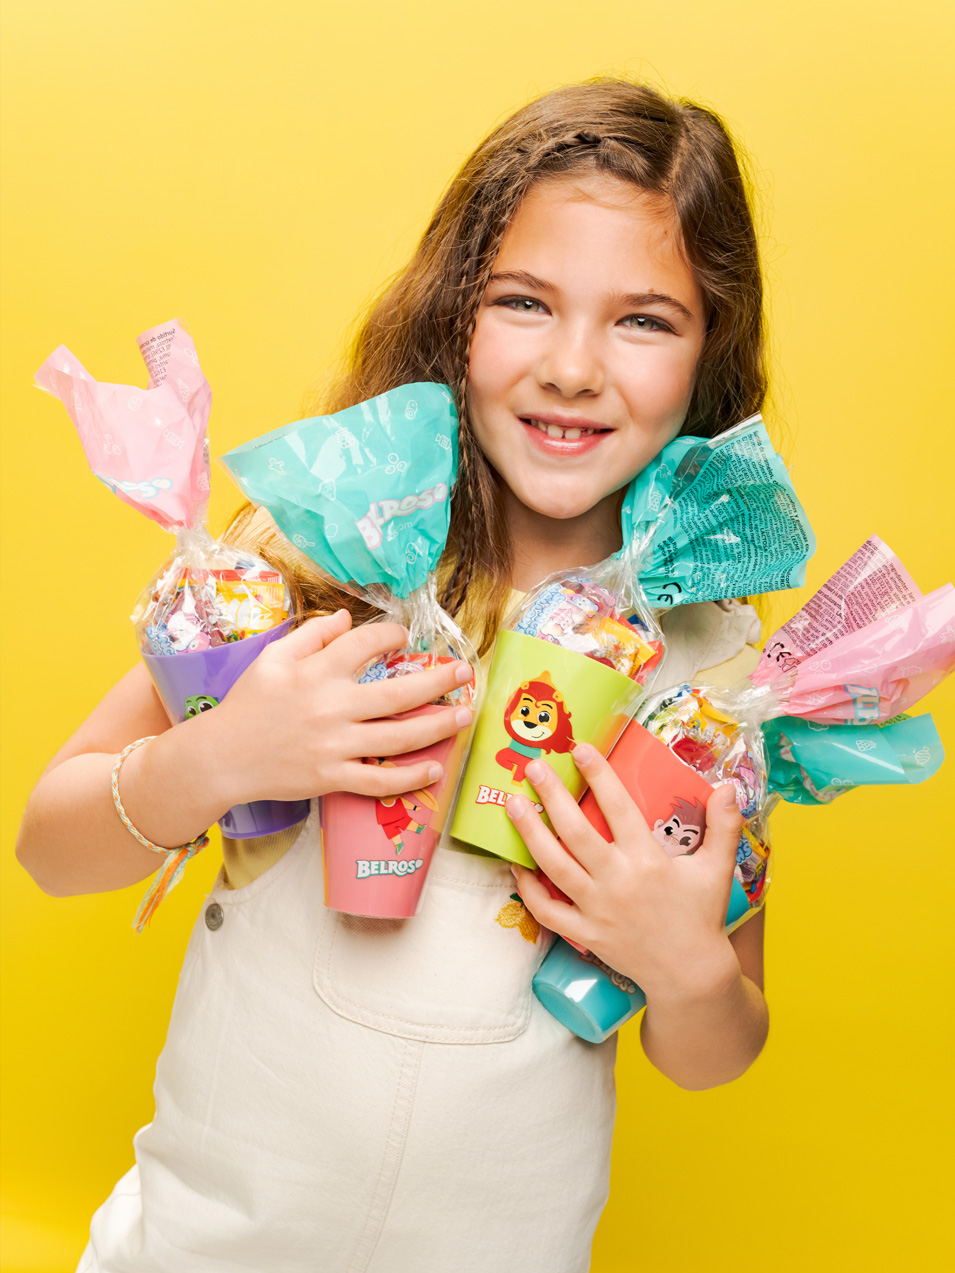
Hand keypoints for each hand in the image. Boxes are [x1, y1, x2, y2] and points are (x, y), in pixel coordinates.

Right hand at [199, 610, 474, 806]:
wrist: (221, 758)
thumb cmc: (248, 704)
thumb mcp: (272, 659)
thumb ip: (311, 635)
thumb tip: (346, 618)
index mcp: (317, 672)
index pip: (367, 644)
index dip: (392, 636)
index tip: (405, 638)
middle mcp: (332, 707)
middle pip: (398, 692)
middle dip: (438, 681)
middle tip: (464, 673)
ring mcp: (335, 746)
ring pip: (398, 737)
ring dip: (437, 726)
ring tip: (463, 716)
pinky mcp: (332, 778)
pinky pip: (379, 780)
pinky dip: (410, 778)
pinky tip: (435, 770)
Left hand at [507, 744, 741, 1004]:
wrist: (690, 976)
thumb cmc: (702, 918)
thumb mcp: (718, 869)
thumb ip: (724, 826)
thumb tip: (729, 787)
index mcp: (648, 860)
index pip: (618, 808)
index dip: (599, 775)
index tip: (580, 748)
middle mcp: (618, 881)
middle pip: (576, 832)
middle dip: (551, 796)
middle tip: (533, 766)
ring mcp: (597, 910)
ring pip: (554, 867)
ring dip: (529, 834)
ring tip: (512, 805)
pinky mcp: (585, 934)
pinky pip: (548, 911)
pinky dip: (528, 890)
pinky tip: (515, 866)